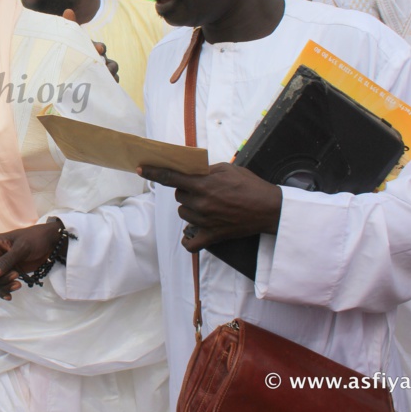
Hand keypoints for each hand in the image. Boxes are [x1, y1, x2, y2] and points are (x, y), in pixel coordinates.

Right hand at [0, 219, 64, 299]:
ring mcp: (4, 266)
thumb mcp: (21, 248)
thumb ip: (6, 261)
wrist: (51, 242)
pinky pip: (4, 285)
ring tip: (18, 284)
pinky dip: (6, 290)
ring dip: (4, 286)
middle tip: (15, 276)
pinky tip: (10, 296)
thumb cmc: (35, 239)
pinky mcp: (12, 273)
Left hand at [62, 8, 119, 80]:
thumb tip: (68, 10)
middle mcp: (100, 61)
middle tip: (104, 66)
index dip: (100, 47)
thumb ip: (70, 26)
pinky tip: (109, 86)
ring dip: (111, 74)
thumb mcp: (70, 41)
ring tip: (108, 76)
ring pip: (112, 73)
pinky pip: (111, 84)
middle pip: (109, 62)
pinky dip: (111, 84)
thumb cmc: (70, 54)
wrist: (65, 76)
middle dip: (108, 63)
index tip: (99, 49)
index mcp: (93, 50)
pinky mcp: (101, 85)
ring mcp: (103, 73)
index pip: (99, 47)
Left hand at [138, 163, 281, 252]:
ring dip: (189, 209)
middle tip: (202, 190)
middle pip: (178, 196)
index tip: (141, 169)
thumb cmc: (250, 186)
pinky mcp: (212, 235)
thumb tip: (191, 171)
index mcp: (204, 184)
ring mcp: (205, 221)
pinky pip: (191, 243)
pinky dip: (188, 240)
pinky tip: (190, 234)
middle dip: (186, 191)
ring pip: (182, 214)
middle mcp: (201, 203)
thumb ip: (206, 170)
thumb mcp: (228, 169)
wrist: (269, 209)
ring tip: (206, 206)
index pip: (172, 177)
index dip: (154, 172)